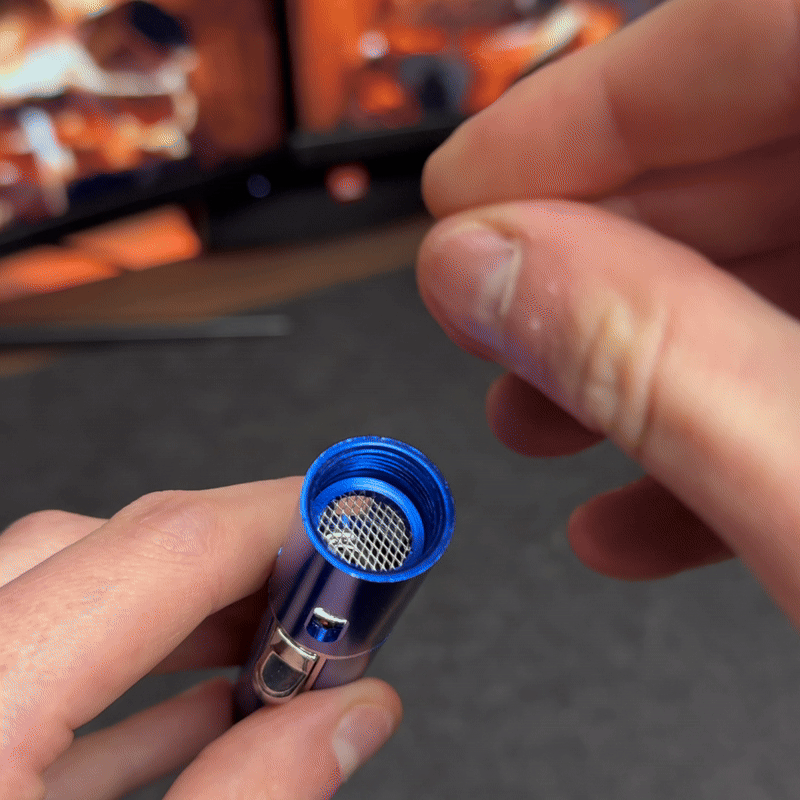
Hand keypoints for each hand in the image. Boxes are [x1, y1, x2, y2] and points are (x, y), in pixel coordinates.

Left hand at [0, 482, 400, 799]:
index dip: (279, 519)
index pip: (161, 548)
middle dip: (231, 561)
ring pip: (62, 596)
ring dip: (181, 617)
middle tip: (317, 597)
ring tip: (272, 653)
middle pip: (99, 545)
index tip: (349, 518)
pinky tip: (199, 707)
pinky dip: (124, 680)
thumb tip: (349, 719)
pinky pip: (26, 674)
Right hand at [417, 0, 799, 614]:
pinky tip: (643, 511)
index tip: (469, 190)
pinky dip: (723, 429)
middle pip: (753, 148)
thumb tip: (484, 271)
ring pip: (775, 266)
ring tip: (544, 423)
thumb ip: (647, 359)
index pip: (754, 32)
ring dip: (636, 351)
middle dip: (591, 248)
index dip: (589, 106)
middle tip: (488, 318)